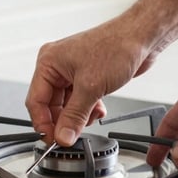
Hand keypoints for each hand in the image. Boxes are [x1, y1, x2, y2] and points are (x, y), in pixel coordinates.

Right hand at [26, 16, 151, 145]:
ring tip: (91, 117)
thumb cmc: (116, 46)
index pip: (35, 100)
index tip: (52, 139)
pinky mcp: (87, 76)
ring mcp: (72, 71)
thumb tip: (63, 136)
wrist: (141, 37)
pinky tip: (99, 109)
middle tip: (71, 135)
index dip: (43, 123)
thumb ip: (74, 116)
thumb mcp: (90, 87)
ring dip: (78, 115)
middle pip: (50, 104)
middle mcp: (57, 66)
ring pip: (66, 104)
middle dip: (64, 120)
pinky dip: (88, 109)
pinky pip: (80, 100)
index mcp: (49, 62)